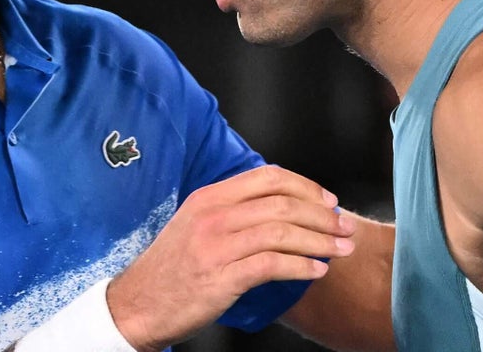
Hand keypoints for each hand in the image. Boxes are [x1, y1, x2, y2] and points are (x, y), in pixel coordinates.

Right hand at [106, 165, 355, 351]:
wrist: (137, 305)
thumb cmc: (173, 269)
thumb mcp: (196, 225)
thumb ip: (232, 211)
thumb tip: (281, 208)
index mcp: (209, 197)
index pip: (268, 177)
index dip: (305, 186)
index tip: (328, 200)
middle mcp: (213, 216)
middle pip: (282, 203)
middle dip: (322, 214)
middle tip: (345, 227)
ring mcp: (216, 246)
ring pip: (282, 232)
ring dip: (320, 240)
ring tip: (342, 249)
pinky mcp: (221, 278)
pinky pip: (272, 265)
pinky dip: (301, 266)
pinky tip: (318, 271)